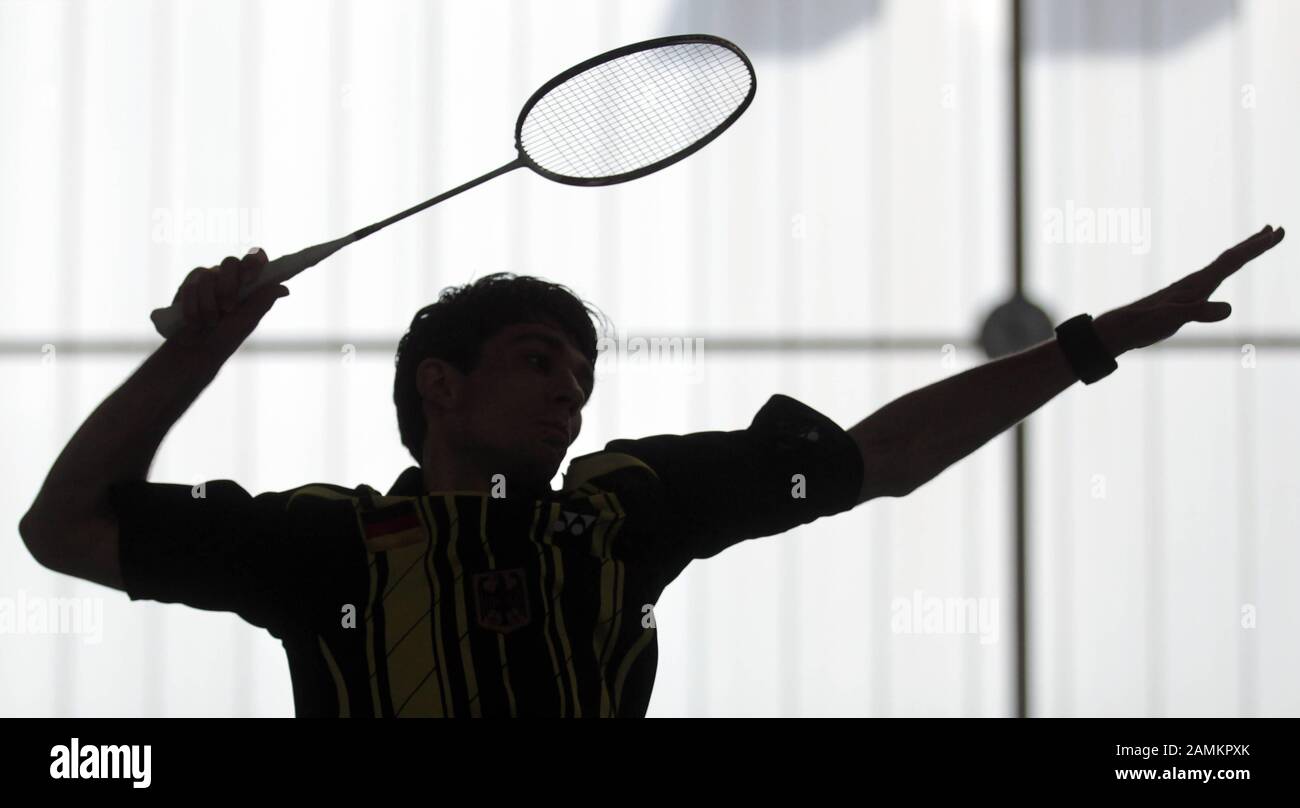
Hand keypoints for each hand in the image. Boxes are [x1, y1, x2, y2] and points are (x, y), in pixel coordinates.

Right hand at [168, 247, 288, 355]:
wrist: (195, 352)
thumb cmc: (225, 338)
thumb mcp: (246, 323)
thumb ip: (262, 303)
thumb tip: (284, 288)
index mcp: (248, 283)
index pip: (255, 259)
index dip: (253, 261)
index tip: (249, 278)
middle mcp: (229, 277)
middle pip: (230, 262)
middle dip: (228, 286)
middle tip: (228, 308)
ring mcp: (208, 279)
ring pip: (208, 276)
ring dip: (208, 305)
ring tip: (210, 323)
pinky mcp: (188, 285)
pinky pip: (190, 286)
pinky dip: (193, 307)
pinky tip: (194, 322)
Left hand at [1093, 224, 1285, 356]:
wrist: (1121, 328)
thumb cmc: (1145, 324)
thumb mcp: (1173, 319)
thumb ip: (1200, 313)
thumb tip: (1229, 309)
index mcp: (1198, 283)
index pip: (1233, 260)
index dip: (1256, 247)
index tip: (1277, 232)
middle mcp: (1196, 281)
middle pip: (1230, 257)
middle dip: (1254, 243)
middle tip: (1276, 228)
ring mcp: (1191, 288)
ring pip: (1223, 265)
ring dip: (1243, 252)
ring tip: (1258, 241)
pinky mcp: (1185, 298)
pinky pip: (1214, 277)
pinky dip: (1227, 269)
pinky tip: (1225, 271)